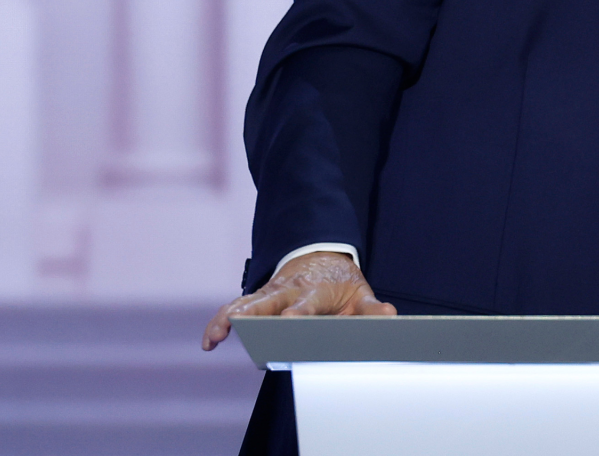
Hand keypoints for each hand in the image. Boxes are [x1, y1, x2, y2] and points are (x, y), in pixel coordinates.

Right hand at [201, 251, 395, 351]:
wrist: (321, 257)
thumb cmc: (341, 283)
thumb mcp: (360, 293)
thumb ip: (371, 308)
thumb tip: (389, 316)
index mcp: (316, 290)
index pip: (307, 302)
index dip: (299, 311)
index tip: (290, 319)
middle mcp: (289, 290)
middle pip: (269, 301)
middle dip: (254, 313)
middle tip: (239, 324)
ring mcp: (271, 294)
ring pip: (246, 303)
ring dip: (230, 318)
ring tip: (214, 337)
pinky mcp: (258, 300)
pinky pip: (236, 309)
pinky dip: (220, 322)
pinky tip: (209, 341)